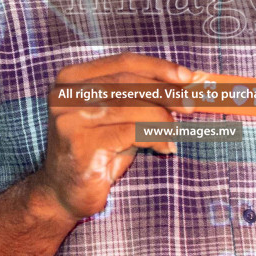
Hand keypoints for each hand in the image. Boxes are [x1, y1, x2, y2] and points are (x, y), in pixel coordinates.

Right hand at [35, 52, 193, 220]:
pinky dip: (156, 137)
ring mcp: (70, 118)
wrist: (63, 193)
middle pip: (129, 82)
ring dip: (162, 119)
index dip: (159, 68)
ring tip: (173, 133)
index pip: (124, 62)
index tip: (189, 77)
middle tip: (192, 105)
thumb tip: (187, 82)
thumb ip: (142, 97)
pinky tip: (164, 147)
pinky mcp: (81, 144)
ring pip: (133, 106)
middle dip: (166, 92)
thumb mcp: (120, 117)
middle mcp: (66, 93)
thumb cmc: (98, 151)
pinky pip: (131, 131)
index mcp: (73, 78)